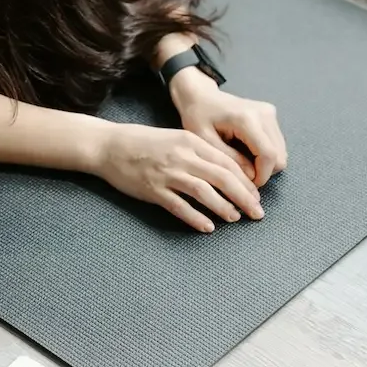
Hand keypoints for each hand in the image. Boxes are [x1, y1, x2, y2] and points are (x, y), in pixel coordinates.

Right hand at [93, 123, 263, 232]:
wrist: (109, 146)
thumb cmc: (143, 142)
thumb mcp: (175, 138)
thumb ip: (199, 153)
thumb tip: (227, 173)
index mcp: (190, 141)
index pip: (227, 162)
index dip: (245, 180)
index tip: (256, 194)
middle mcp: (181, 155)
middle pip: (222, 177)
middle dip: (244, 196)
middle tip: (257, 212)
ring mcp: (167, 173)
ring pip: (204, 191)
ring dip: (223, 207)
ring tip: (235, 218)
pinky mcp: (152, 189)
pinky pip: (179, 206)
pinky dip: (196, 217)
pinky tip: (207, 227)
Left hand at [171, 70, 287, 186]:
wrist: (201, 96)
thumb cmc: (198, 117)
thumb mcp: (205, 141)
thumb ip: (229, 160)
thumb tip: (252, 177)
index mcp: (246, 119)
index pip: (268, 155)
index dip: (262, 176)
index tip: (246, 185)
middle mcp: (264, 113)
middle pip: (279, 156)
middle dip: (263, 172)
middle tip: (241, 173)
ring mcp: (270, 112)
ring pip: (281, 152)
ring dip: (265, 164)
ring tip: (242, 161)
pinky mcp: (271, 114)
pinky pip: (277, 145)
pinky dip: (265, 155)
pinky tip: (246, 151)